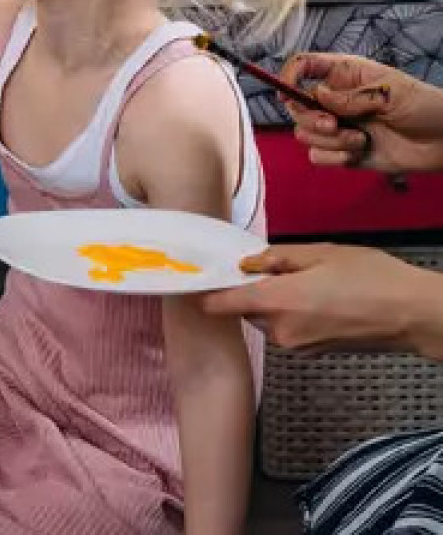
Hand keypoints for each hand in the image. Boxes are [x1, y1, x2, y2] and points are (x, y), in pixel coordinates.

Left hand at [202, 243, 437, 354]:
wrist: (413, 315)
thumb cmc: (370, 277)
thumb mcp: (319, 253)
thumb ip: (277, 258)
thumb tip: (247, 264)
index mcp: (278, 303)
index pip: (224, 304)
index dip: (205, 293)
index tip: (192, 281)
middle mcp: (282, 330)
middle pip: (246, 311)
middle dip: (247, 291)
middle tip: (257, 266)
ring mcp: (299, 346)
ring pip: (267, 320)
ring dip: (270, 302)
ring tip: (296, 277)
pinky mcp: (314, 352)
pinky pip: (288, 329)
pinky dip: (289, 313)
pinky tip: (310, 296)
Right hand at [280, 52, 442, 173]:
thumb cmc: (424, 107)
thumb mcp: (390, 92)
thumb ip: (350, 96)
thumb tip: (316, 95)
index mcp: (344, 75)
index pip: (303, 66)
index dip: (288, 75)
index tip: (286, 93)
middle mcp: (335, 100)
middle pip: (296, 106)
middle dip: (311, 118)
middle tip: (335, 125)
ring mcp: (338, 126)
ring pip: (304, 133)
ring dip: (329, 140)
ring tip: (360, 141)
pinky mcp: (343, 152)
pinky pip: (318, 156)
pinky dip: (332, 158)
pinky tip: (356, 155)